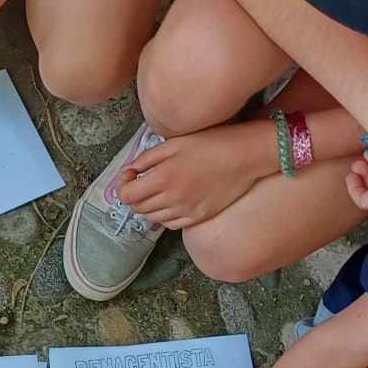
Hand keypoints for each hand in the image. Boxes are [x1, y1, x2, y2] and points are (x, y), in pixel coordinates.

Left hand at [116, 122, 272, 228]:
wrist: (245, 156)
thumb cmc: (210, 143)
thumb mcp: (174, 143)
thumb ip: (147, 158)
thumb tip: (130, 170)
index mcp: (163, 178)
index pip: (127, 195)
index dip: (123, 185)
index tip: (130, 175)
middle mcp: (172, 199)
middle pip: (138, 208)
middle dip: (134, 195)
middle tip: (141, 181)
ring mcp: (186, 211)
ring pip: (153, 218)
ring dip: (148, 206)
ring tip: (157, 190)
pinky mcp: (199, 217)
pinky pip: (171, 224)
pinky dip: (164, 215)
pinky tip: (171, 201)